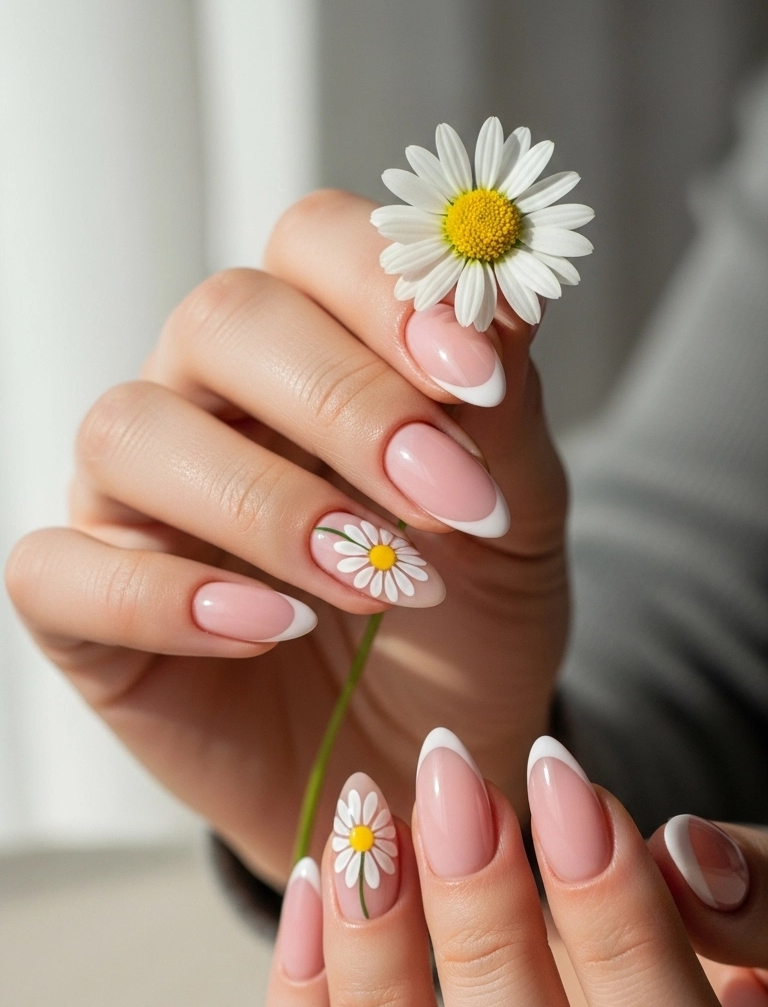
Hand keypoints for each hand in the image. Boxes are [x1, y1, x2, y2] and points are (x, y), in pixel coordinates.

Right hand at [4, 191, 566, 881]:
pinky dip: (163, 598)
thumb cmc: (464, 633)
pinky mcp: (84, 610)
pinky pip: (61, 571)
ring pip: (130, 432)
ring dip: (266, 507)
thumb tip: (500, 283)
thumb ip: (503, 408)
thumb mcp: (515, 524)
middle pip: (221, 319)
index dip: (387, 291)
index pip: (312, 241)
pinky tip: (268, 630)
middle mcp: (208, 402)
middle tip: (441, 503)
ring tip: (371, 585)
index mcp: (315, 349)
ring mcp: (137, 503)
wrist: (428, 764)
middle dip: (343, 405)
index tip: (478, 379)